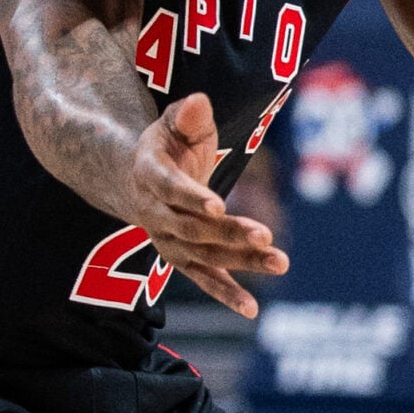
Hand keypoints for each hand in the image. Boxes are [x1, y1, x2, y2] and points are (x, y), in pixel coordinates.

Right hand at [126, 93, 287, 316]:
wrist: (134, 179)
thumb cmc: (166, 144)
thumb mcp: (172, 122)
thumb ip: (188, 115)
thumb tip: (198, 101)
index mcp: (150, 175)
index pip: (170, 189)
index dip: (193, 197)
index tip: (219, 206)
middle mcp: (156, 214)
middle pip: (193, 228)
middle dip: (229, 233)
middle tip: (265, 235)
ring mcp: (168, 240)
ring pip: (204, 255)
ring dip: (241, 262)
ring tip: (280, 262)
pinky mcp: (182, 257)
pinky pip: (204, 279)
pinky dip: (227, 294)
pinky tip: (252, 310)